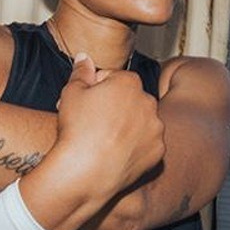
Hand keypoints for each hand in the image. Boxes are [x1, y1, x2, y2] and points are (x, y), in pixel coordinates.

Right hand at [54, 53, 164, 197]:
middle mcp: (149, 102)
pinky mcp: (158, 153)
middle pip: (128, 99)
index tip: (83, 105)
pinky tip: (115, 154)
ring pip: (139, 122)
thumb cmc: (77, 129)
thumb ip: (81, 72)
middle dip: (113, 107)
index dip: (94, 90)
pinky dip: (133, 147)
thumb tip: (84, 57)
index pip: (112, 78)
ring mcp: (156, 129)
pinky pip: (145, 145)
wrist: (86, 172)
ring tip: (103, 141)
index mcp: (129, 82)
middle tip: (91, 123)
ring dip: (125, 127)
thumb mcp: (71, 93)